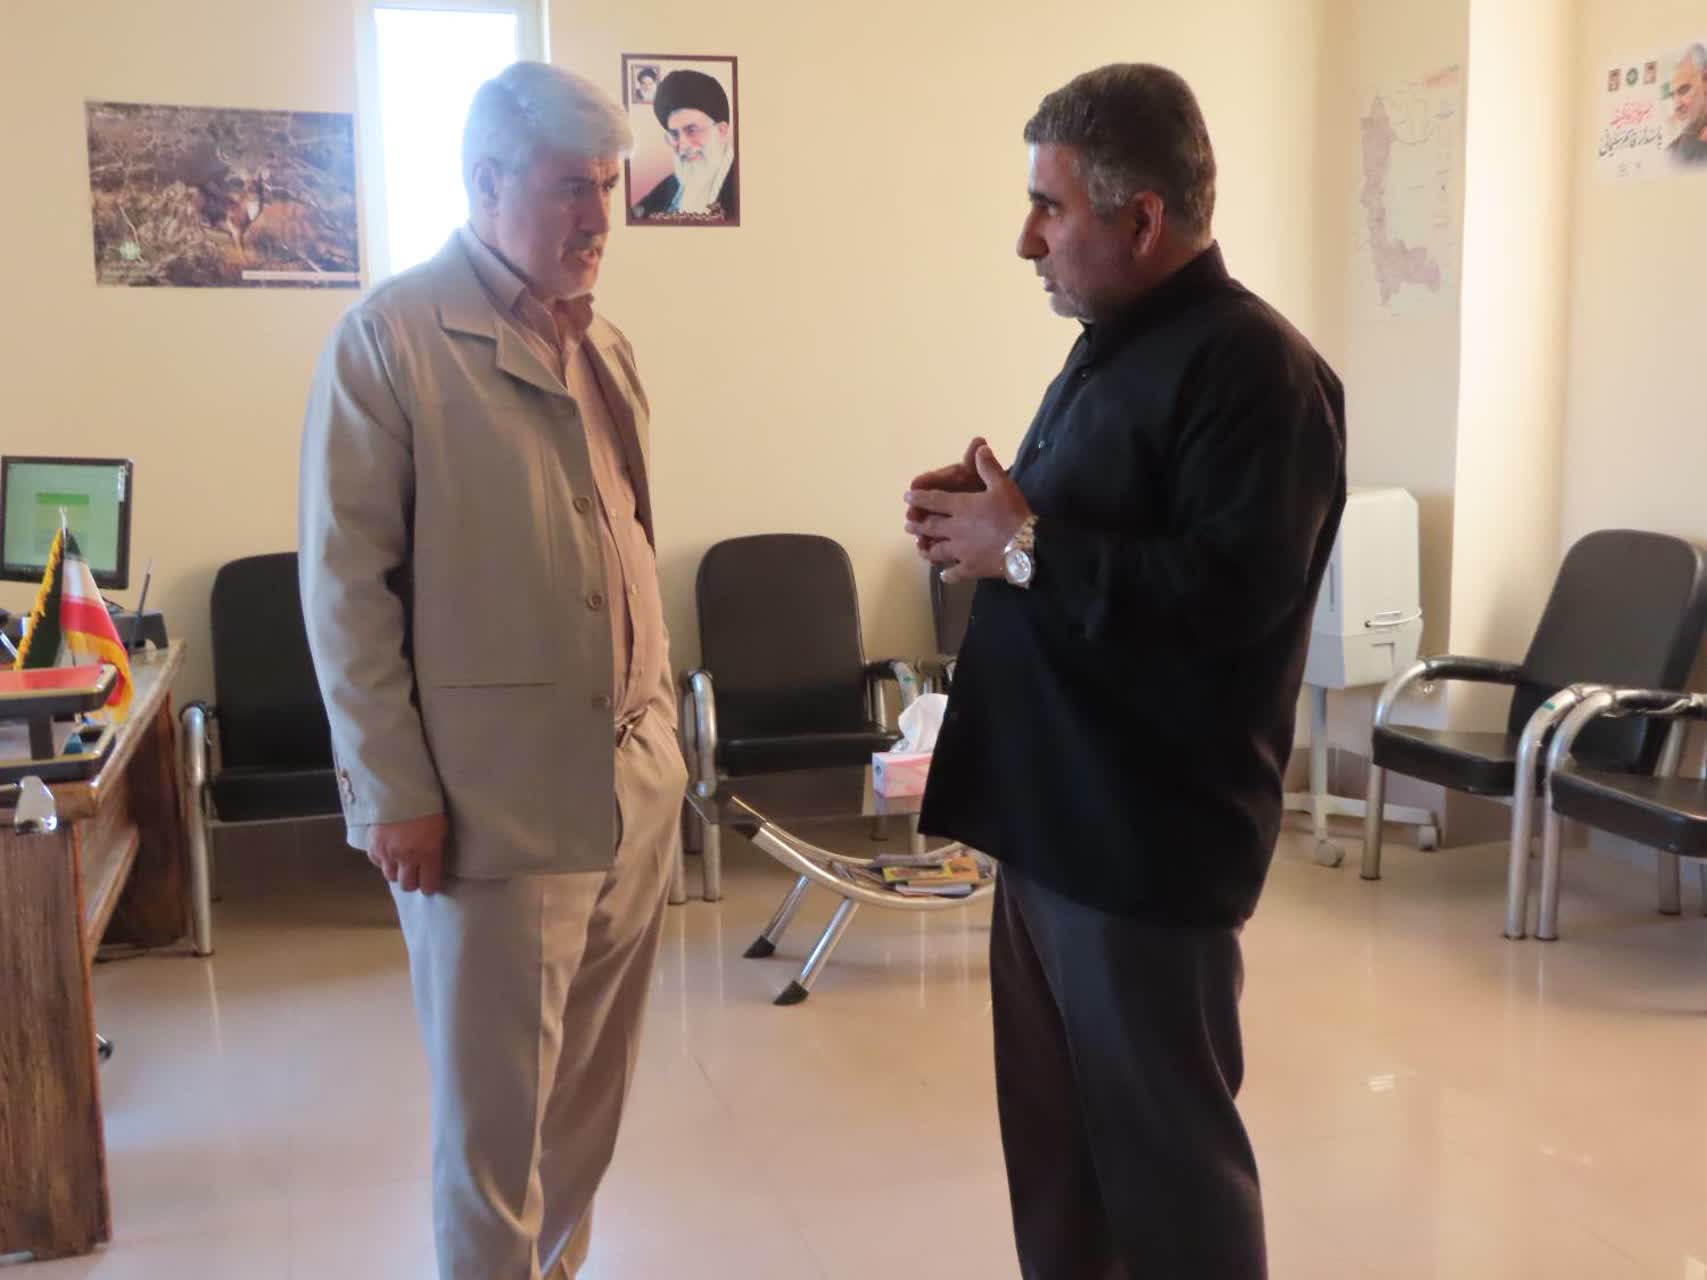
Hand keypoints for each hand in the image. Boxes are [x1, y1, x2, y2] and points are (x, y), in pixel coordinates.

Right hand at [369, 813, 448, 894]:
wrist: (399, 789)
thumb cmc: (427, 805)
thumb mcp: (441, 827)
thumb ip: (437, 849)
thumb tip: (436, 864)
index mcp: (428, 853)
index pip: (428, 885)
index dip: (431, 886)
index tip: (431, 883)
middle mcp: (406, 858)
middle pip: (407, 886)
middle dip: (413, 882)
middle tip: (416, 874)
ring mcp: (387, 853)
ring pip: (390, 877)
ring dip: (397, 872)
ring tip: (402, 862)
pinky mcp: (373, 846)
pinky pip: (377, 863)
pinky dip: (383, 860)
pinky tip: (389, 852)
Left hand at [904, 445, 1032, 582]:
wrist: (1025, 545)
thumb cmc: (1012, 513)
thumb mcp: (1003, 485)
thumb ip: (988, 467)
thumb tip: (979, 447)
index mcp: (961, 507)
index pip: (934, 500)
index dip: (919, 498)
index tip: (907, 497)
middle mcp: (954, 529)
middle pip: (931, 527)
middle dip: (918, 525)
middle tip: (908, 526)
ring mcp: (960, 551)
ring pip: (937, 551)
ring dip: (927, 549)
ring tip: (921, 549)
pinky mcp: (969, 568)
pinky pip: (954, 573)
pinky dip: (948, 574)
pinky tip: (944, 575)